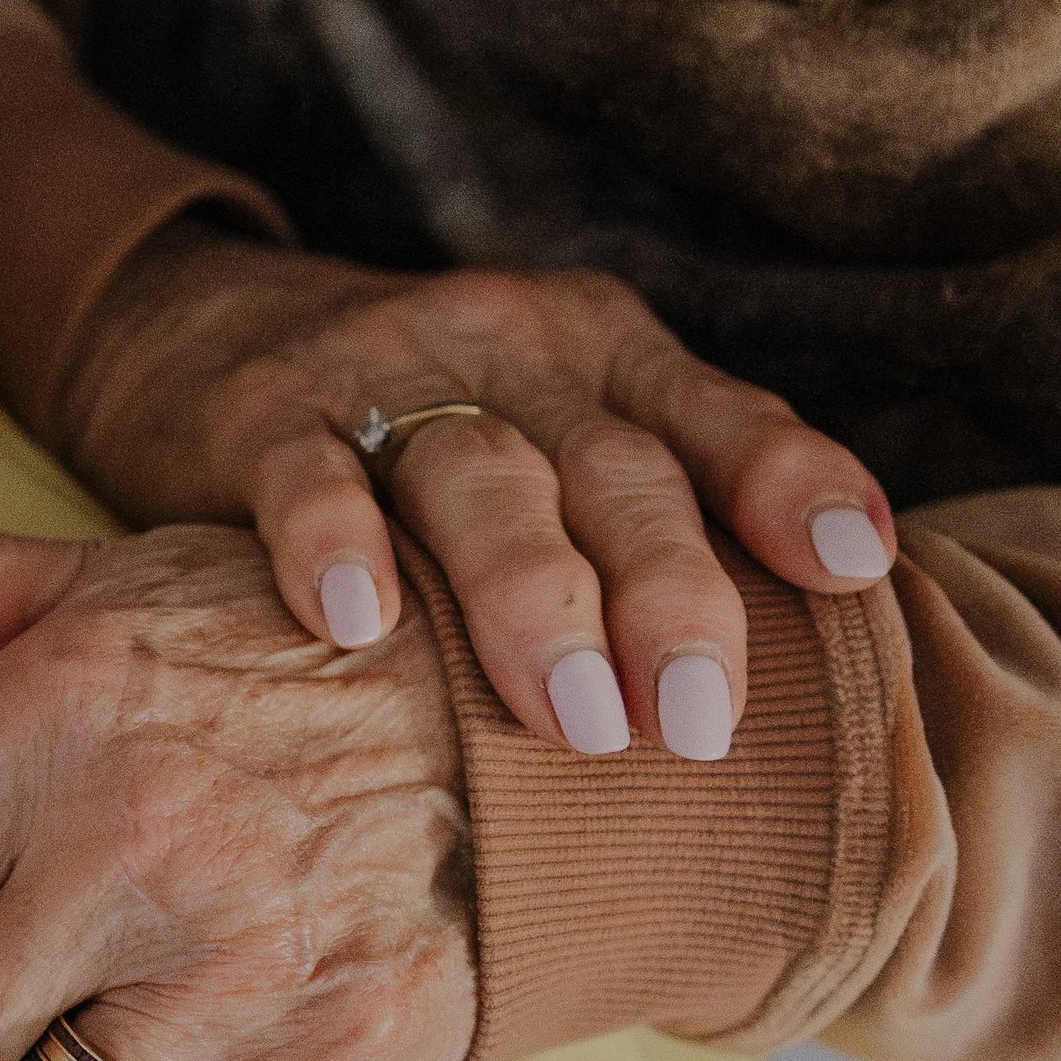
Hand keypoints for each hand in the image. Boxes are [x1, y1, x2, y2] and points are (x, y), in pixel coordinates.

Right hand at [58, 230, 895, 762]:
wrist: (209, 337)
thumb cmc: (431, 440)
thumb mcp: (561, 442)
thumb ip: (664, 526)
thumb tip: (809, 700)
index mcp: (613, 357)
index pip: (719, 419)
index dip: (788, 484)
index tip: (850, 572)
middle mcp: (516, 348)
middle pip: (613, 467)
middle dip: (666, 594)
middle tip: (695, 722)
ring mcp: (388, 373)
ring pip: (478, 472)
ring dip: (530, 595)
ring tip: (571, 715)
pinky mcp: (267, 412)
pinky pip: (307, 472)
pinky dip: (332, 540)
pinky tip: (356, 625)